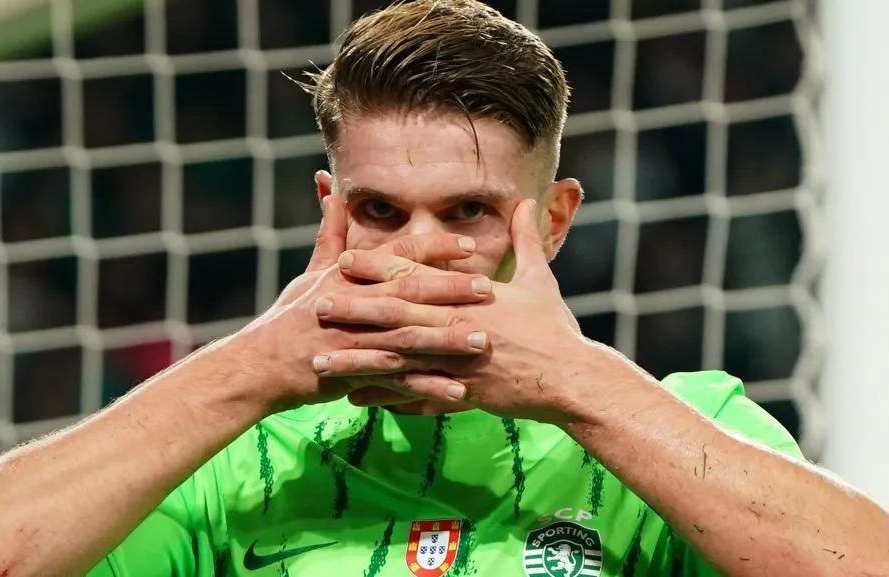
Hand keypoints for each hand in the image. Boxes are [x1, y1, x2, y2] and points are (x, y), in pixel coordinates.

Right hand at [235, 195, 493, 412]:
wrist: (260, 365)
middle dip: (450, 291)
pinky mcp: (355, 374)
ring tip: (483, 342)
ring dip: (447, 341)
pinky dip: (428, 387)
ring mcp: (355, 340)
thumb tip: (330, 189)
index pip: (397, 255)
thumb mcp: (312, 272)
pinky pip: (398, 383)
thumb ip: (331, 234)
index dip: (433, 248)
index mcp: (350, 277)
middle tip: (489, 290)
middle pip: (409, 294)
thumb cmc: (291, 317)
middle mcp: (355, 304)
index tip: (469, 243)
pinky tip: (461, 390)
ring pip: (408, 339)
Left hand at [313, 199, 615, 423]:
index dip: (378, 267)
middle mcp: (459, 327)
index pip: (416, 276)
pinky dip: (386, 399)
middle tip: (316, 305)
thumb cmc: (555, 328)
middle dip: (354, 310)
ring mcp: (458, 363)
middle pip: (397, 316)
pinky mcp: (463, 395)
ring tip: (322, 362)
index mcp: (471, 296)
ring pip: (398, 361)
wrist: (572, 379)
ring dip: (357, 360)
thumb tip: (525, 201)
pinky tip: (357, 400)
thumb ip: (525, 240)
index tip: (343, 260)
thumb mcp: (541, 279)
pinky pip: (416, 397)